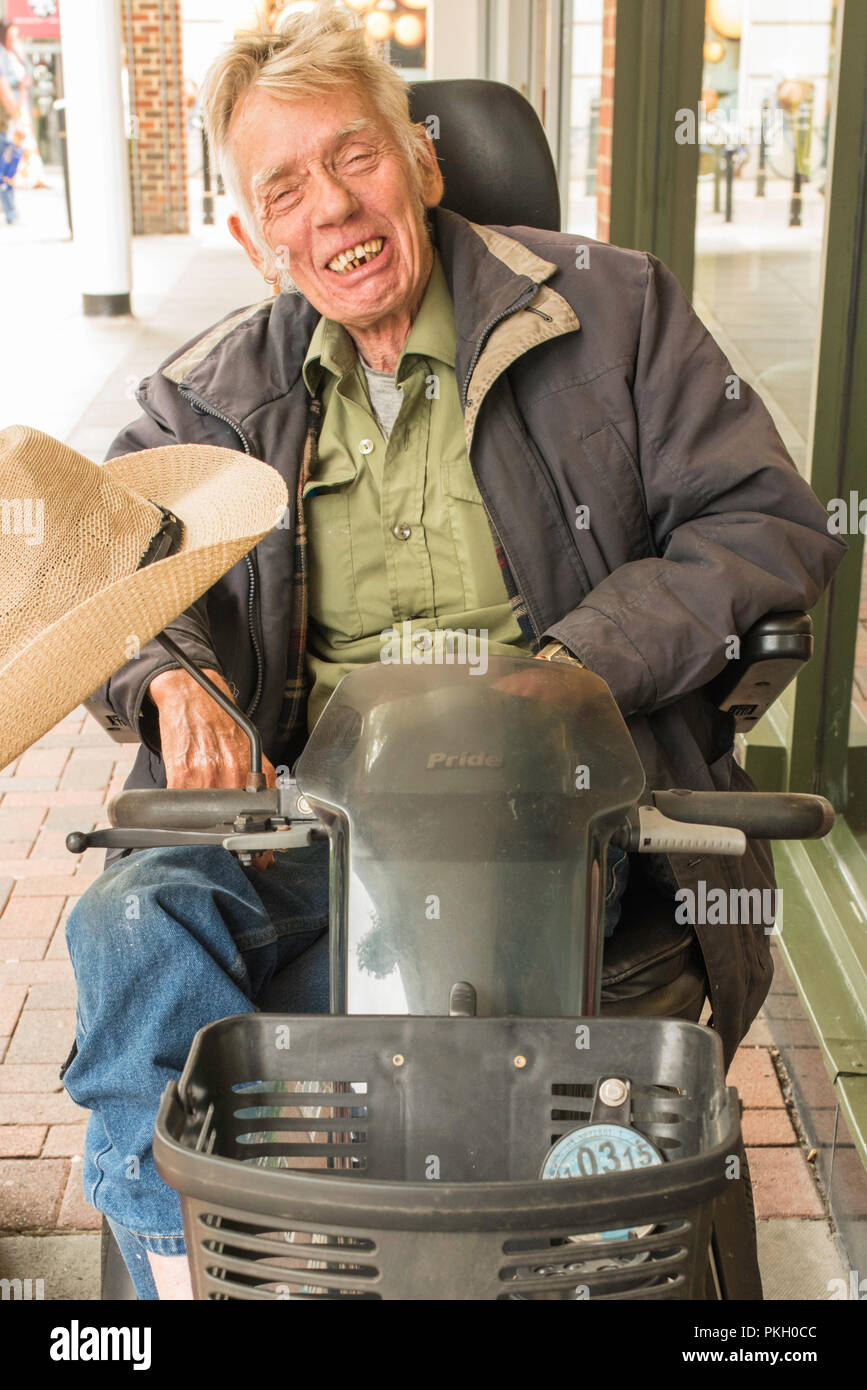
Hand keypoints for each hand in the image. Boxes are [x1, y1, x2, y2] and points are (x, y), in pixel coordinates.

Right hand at [148, 667, 276, 869]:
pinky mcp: (180, 771)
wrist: (191, 695)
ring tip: (206, 837)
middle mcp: (232, 771)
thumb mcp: (248, 747)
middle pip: (235, 821)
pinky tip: (184, 817)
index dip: (261, 842)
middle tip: (236, 855)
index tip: (262, 858)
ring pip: (208, 816)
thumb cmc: (219, 722)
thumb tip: (269, 813)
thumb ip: (258, 776)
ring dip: (207, 831)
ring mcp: (205, 773)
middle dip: (236, 843)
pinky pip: (181, 803)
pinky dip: (182, 814)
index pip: (259, 815)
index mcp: (251, 768)